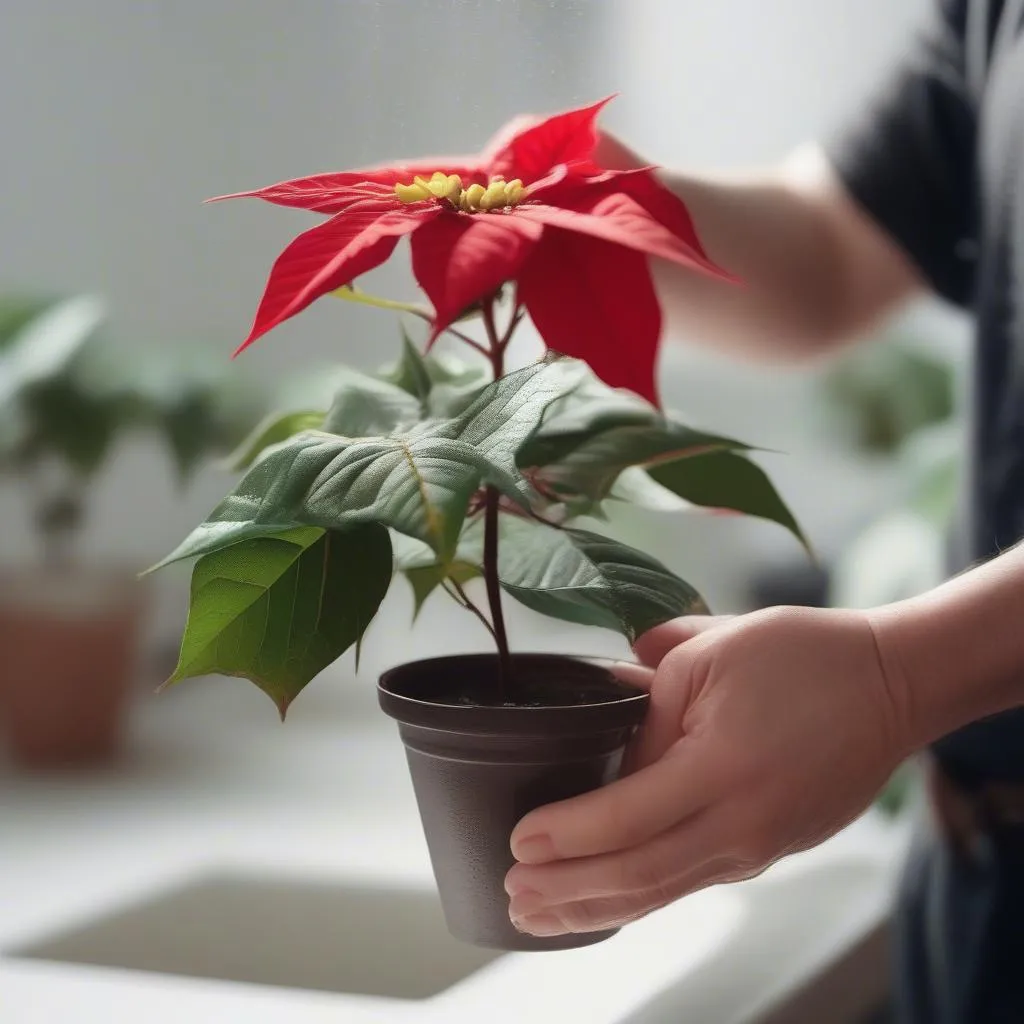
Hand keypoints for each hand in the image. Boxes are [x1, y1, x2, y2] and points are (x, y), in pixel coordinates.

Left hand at [505, 606, 910, 936]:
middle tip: (512, 892)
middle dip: (568, 891)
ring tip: (539, 913)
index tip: (518, 841)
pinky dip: (638, 895)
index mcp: (723, 768)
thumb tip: (604, 727)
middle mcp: (742, 824)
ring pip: (663, 891)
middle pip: (638, 876)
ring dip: (595, 907)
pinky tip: (605, 897)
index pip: (626, 818)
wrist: (891, 685)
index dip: (566, 835)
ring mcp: (759, 846)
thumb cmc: (804, 656)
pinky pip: (690, 881)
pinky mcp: (767, 849)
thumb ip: (647, 695)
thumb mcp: (714, 651)